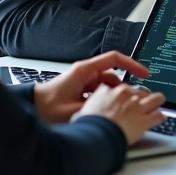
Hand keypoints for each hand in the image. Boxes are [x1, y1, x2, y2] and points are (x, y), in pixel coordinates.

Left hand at [33, 51, 153, 123]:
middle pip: (115, 78)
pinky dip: (105, 103)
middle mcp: (86, 75)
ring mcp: (85, 83)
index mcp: (85, 71)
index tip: (145, 73)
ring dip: (113, 99)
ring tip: (114, 113)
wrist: (30, 109)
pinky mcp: (83, 92)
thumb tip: (116, 110)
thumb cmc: (45, 106)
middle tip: (134, 102)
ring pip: (109, 88)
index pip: (115, 60)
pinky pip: (101, 95)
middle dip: (124, 90)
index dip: (133, 65)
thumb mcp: (73, 110)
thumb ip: (95, 109)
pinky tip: (103, 114)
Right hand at [75, 83, 165, 144]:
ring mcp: (137, 106)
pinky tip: (159, 120)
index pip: (121, 87)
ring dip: (156, 102)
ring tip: (156, 106)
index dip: (123, 95)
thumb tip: (81, 115)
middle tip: (140, 105)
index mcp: (107, 91)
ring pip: (156, 98)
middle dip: (141, 98)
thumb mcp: (81, 114)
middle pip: (140, 91)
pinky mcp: (145, 119)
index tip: (124, 99)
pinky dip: (160, 118)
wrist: (95, 135)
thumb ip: (88, 110)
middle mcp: (124, 95)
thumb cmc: (87, 127)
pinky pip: (159, 115)